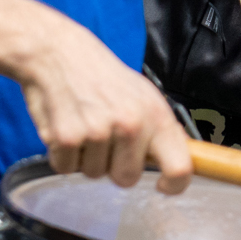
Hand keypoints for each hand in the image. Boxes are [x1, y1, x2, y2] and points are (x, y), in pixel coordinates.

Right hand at [15, 13, 193, 193]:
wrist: (59, 53)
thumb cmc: (102, 75)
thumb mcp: (143, 95)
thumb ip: (159, 128)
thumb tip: (181, 158)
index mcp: (156, 115)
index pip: (179, 167)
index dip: (175, 185)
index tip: (164, 186)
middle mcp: (131, 124)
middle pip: (127, 179)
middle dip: (114, 166)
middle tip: (107, 138)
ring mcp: (98, 132)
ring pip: (95, 175)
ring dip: (87, 157)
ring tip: (85, 124)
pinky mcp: (67, 138)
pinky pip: (66, 168)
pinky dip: (63, 154)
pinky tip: (67, 126)